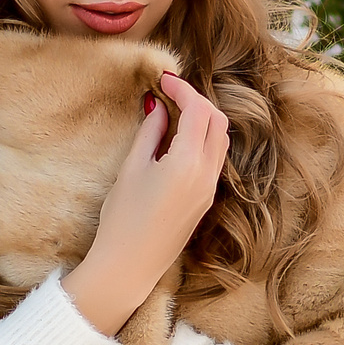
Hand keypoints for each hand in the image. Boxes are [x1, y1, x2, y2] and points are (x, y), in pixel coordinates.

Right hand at [62, 71, 229, 335]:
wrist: (130, 265)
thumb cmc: (123, 218)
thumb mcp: (132, 168)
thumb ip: (150, 133)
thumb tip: (158, 107)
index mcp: (187, 162)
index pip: (198, 110)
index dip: (183, 89)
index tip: (164, 79)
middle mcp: (207, 174)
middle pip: (217, 121)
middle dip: (198, 100)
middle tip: (170, 92)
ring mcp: (210, 188)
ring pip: (220, 140)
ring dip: (204, 119)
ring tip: (175, 111)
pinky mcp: (206, 200)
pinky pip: (215, 159)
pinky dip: (204, 139)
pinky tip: (180, 138)